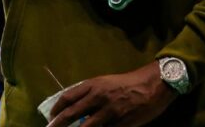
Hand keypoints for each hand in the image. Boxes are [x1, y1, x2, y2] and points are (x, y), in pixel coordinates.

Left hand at [46, 61, 176, 126]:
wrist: (153, 85)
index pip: (67, 98)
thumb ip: (90, 93)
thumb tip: (75, 109)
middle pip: (71, 114)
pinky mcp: (121, 124)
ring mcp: (109, 112)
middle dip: (58, 125)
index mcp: (93, 85)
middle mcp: (98, 97)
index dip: (56, 110)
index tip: (51, 118)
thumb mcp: (106, 83)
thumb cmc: (128, 83)